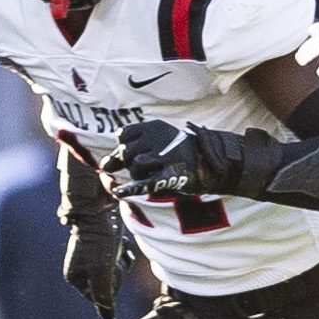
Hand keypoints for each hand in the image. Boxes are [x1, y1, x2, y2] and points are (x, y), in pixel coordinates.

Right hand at [63, 209, 134, 318]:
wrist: (98, 207)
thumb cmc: (100, 240)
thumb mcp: (102, 270)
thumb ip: (103, 296)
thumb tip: (108, 318)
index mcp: (75, 277)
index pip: (99, 297)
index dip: (111, 287)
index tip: (111, 270)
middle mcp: (80, 268)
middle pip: (108, 284)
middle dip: (117, 273)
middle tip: (115, 257)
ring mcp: (91, 256)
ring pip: (114, 270)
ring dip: (121, 261)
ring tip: (118, 247)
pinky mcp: (102, 245)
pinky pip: (116, 257)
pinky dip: (122, 251)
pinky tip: (121, 241)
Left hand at [105, 119, 249, 199]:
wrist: (215, 161)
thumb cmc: (178, 153)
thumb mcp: (155, 144)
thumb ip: (127, 153)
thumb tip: (103, 167)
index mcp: (155, 127)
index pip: (123, 135)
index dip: (124, 145)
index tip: (133, 152)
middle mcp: (160, 138)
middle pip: (126, 151)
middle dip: (127, 162)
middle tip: (142, 166)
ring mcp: (167, 155)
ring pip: (135, 166)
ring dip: (137, 175)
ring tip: (155, 173)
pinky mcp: (173, 174)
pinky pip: (146, 182)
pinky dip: (130, 189)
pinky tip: (118, 192)